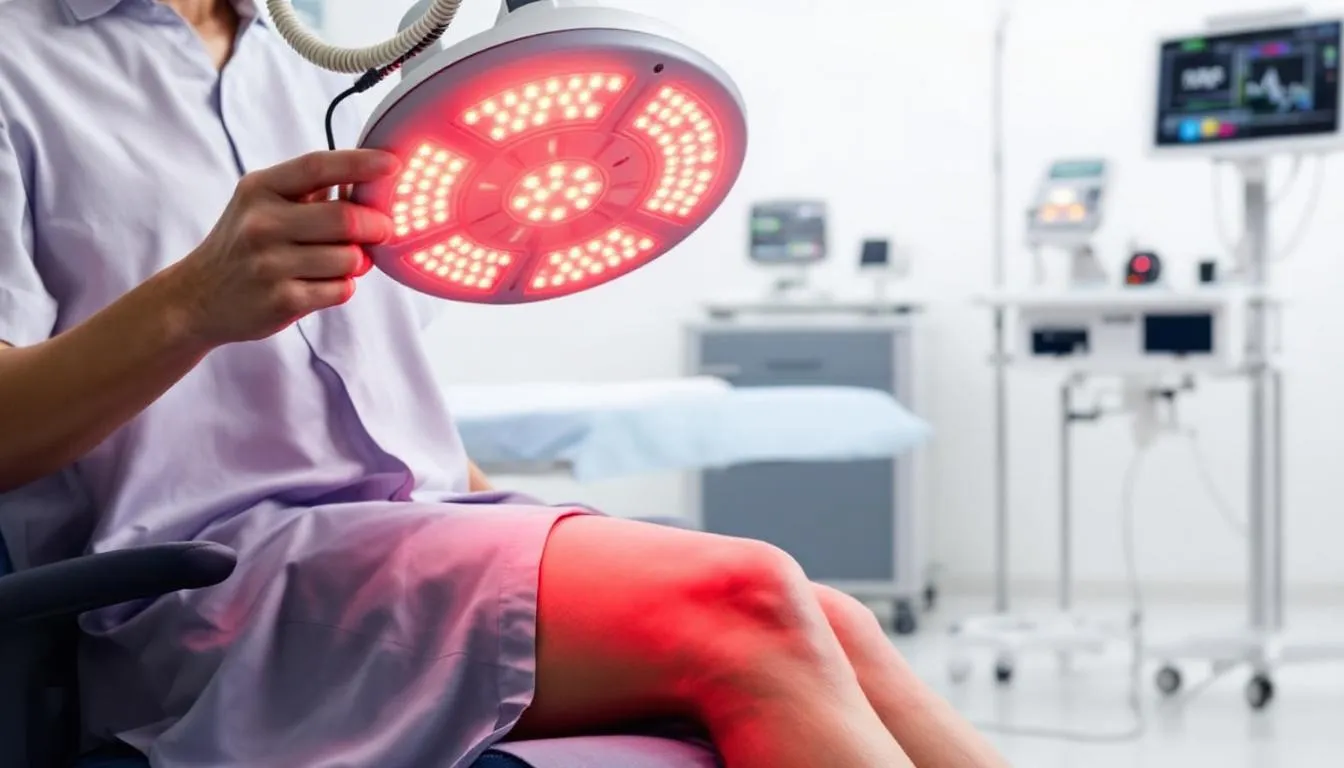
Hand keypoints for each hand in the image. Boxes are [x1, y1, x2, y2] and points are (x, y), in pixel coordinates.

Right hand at [165, 149, 400, 345]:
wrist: (198, 297)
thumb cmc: (245, 243)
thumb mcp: (263, 203)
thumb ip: (310, 190)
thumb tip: (368, 180)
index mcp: (260, 189)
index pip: (317, 166)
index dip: (360, 163)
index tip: (393, 164)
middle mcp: (262, 223)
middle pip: (345, 218)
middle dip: (376, 225)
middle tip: (382, 229)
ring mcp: (270, 264)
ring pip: (350, 258)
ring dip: (359, 260)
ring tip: (341, 260)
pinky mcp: (282, 300)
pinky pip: (341, 289)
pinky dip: (344, 285)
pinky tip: (323, 282)